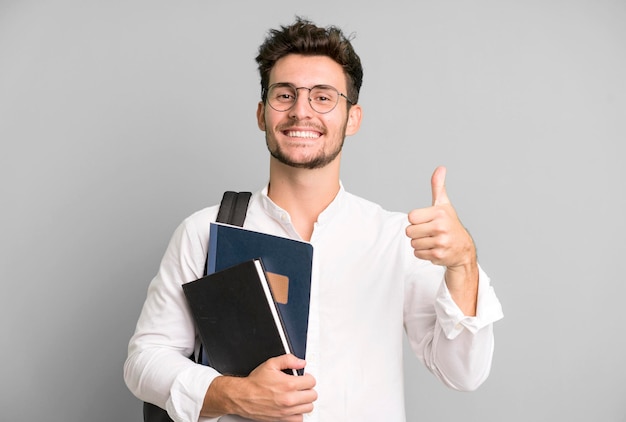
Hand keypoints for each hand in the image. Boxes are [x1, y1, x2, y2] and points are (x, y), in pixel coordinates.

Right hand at [202, 354, 316, 421]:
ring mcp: (286, 411)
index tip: (304, 377)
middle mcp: (289, 399)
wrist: (242, 397)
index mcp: (288, 384)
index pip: (311, 381)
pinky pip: (300, 419)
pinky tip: (294, 406)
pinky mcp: (283, 420)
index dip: (308, 377)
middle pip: (313, 395)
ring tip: (298, 396)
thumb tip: (301, 362)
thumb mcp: (270, 364)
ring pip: (309, 407)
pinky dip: (298, 413)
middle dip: (308, 389)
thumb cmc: (255, 383)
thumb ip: (288, 360)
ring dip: (305, 401)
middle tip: (301, 386)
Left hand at [405, 166, 477, 313]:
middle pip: (409, 231)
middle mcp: (441, 227)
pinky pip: (417, 254)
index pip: (411, 217)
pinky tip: (434, 249)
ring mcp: (440, 242)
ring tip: (433, 240)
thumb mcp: (444, 204)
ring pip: (413, 243)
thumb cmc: (450, 223)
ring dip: (420, 244)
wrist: (463, 248)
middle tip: (429, 232)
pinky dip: (423, 253)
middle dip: (416, 233)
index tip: (427, 220)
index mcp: (439, 213)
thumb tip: (440, 168)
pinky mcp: (438, 255)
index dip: (416, 220)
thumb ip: (438, 186)